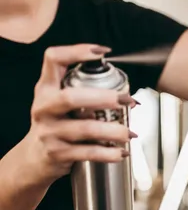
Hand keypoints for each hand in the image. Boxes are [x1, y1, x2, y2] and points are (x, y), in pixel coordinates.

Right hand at [22, 44, 137, 184]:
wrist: (34, 157)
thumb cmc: (56, 123)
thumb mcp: (60, 102)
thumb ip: (83, 92)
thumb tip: (125, 92)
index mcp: (46, 89)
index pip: (53, 59)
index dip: (77, 52)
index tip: (102, 52)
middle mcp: (44, 107)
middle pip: (71, 97)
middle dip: (104, 98)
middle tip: (127, 100)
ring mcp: (49, 131)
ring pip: (85, 128)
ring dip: (113, 130)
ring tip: (130, 133)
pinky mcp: (57, 153)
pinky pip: (87, 152)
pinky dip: (108, 153)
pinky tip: (121, 152)